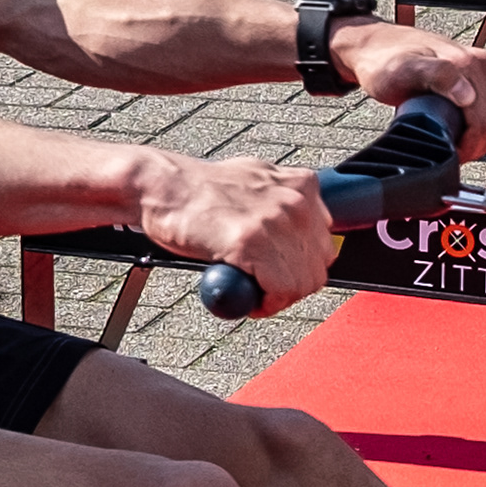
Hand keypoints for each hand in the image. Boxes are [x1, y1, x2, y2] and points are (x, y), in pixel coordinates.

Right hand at [136, 151, 334, 311]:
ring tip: (252, 292)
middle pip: (317, 267)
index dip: (301, 267)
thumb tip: (301, 236)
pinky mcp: (251, 241)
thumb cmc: (200, 190)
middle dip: (292, 286)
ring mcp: (275, 220)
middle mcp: (295, 200)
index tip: (281, 275)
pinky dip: (264, 302)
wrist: (161, 186)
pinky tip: (242, 293)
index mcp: (302, 185)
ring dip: (277, 298)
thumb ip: (284, 205)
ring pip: (301, 283)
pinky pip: (279, 289)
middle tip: (264, 290)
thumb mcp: (257, 183)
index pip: (324, 245)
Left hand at [325, 19, 485, 158]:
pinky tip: (470, 131)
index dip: (470, 146)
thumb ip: (438, 77)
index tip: (451, 154)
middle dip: (479, 144)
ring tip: (461, 145)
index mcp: (470, 65)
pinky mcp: (482, 76)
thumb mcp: (404, 71)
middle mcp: (482, 64)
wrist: (377, 47)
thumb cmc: (385, 62)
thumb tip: (469, 96)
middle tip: (454, 153)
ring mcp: (484, 70)